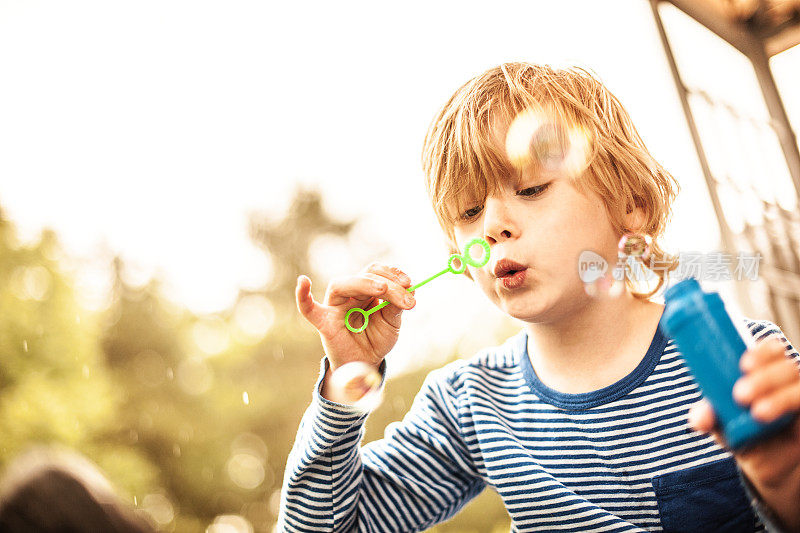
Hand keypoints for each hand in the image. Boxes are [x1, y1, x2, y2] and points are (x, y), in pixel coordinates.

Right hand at [295, 263, 414, 373]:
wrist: (365, 365)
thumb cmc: (376, 340)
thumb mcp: (392, 323)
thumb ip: (396, 306)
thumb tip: (411, 288)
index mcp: (367, 291)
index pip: (378, 273)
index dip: (393, 274)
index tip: (411, 283)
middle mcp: (350, 294)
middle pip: (364, 275)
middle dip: (387, 282)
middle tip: (405, 295)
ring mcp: (335, 306)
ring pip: (343, 284)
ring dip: (365, 283)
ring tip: (383, 290)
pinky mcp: (323, 322)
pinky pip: (308, 309)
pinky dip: (302, 296)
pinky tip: (303, 282)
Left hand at [688, 338, 799, 530]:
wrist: (763, 463)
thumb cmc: (739, 431)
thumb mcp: (719, 423)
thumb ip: (708, 416)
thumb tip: (699, 419)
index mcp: (765, 371)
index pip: (772, 350)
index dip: (762, 352)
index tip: (743, 365)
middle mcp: (787, 382)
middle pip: (787, 367)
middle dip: (764, 378)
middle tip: (740, 394)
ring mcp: (799, 398)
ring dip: (780, 397)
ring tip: (757, 412)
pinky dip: (789, 405)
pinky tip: (770, 418)